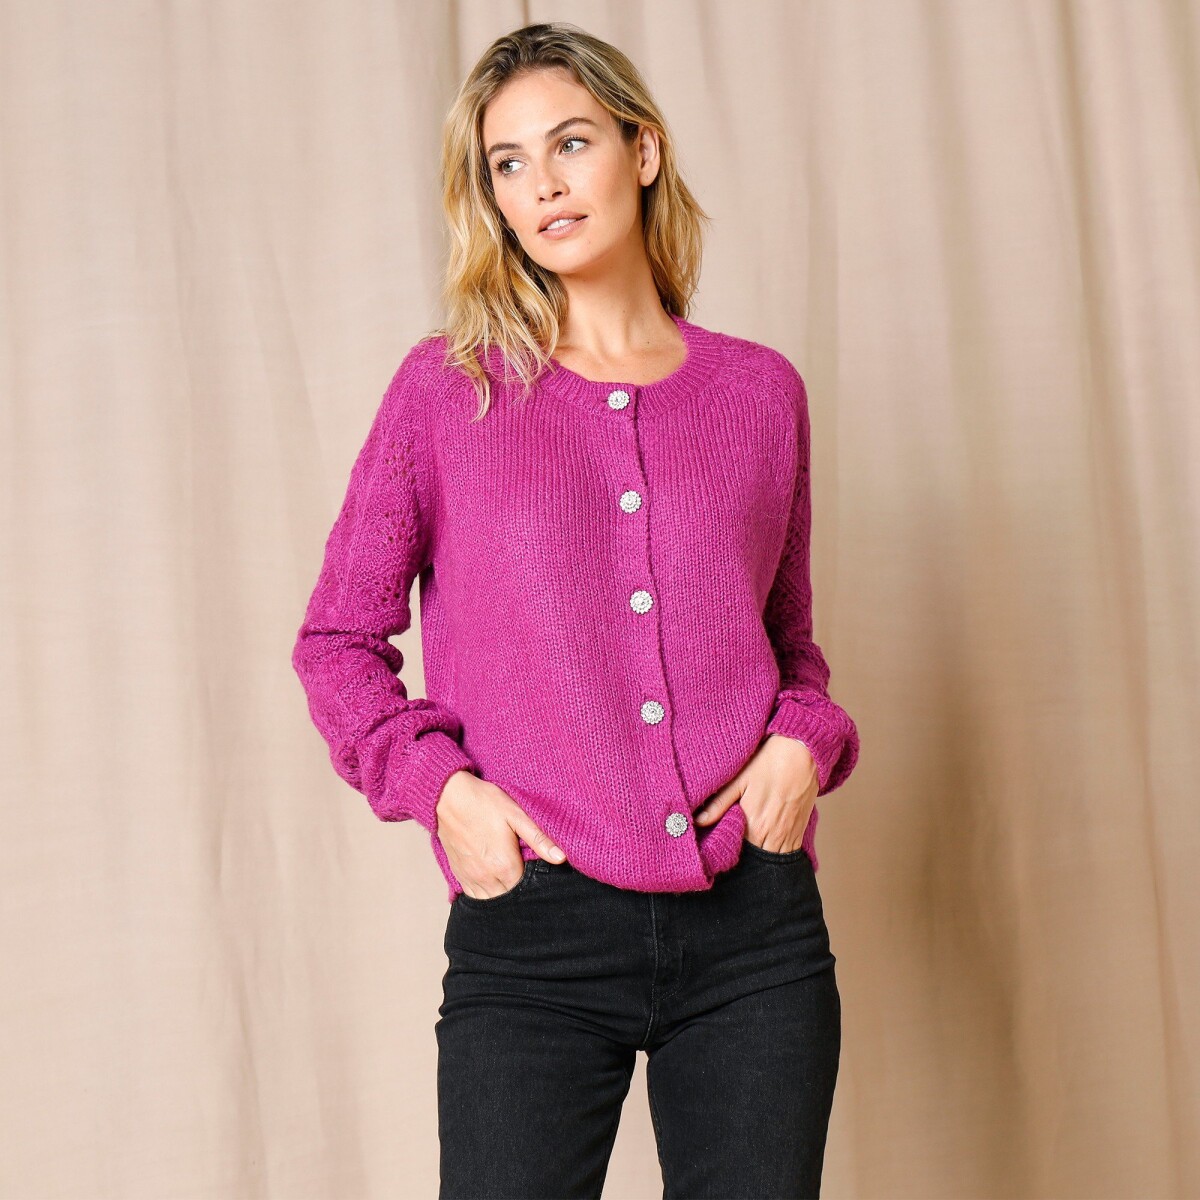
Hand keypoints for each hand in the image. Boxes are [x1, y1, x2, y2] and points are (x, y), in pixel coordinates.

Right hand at [434, 770, 566, 898]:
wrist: (448, 797)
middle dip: (520, 892)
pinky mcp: (459, 875)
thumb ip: (539, 839)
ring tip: (509, 880)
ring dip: (502, 895)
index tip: (539, 873)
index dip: (535, 884)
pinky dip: (485, 894)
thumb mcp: (516, 815)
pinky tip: (493, 882)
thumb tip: (561, 858)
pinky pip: (473, 897)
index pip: (526, 890)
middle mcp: (487, 878)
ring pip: (491, 901)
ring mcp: (471, 878)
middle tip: (526, 875)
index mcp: (505, 866)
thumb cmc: (484, 802)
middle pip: (509, 899)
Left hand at [693, 735, 818, 853]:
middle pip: (753, 860)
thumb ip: (718, 804)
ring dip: (759, 858)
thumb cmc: (768, 762)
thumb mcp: (739, 780)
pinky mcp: (799, 832)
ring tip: (748, 848)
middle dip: (742, 856)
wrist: (803, 752)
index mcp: (753, 825)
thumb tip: (697, 821)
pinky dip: (775, 855)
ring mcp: (787, 836)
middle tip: (730, 846)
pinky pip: (787, 855)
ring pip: (770, 861)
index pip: (735, 851)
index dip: (725, 850)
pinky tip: (765, 846)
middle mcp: (771, 836)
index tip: (717, 845)